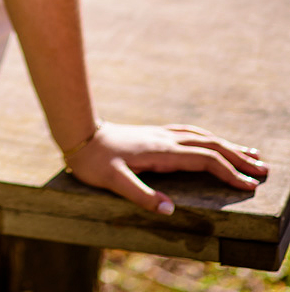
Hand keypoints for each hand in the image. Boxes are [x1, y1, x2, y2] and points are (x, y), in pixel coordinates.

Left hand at [66, 121, 268, 214]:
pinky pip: (191, 134)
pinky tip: (212, 142)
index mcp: (162, 152)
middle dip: (238, 157)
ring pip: (202, 137)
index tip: (249, 185)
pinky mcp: (155, 134)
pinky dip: (209, 139)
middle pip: (210, 145)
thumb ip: (140, 195)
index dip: (229, 172)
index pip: (204, 160)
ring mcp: (161, 134)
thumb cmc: (94, 160)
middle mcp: (166, 139)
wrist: (78, 133)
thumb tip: (170, 210)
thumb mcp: (113, 181)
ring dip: (227, 145)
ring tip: (249, 153)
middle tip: (263, 169)